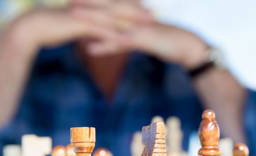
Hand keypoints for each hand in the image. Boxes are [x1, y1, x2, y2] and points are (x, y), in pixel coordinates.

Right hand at [5, 3, 152, 54]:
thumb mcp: (72, 27)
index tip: (145, 10)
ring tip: (147, 26)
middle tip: (154, 15)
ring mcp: (85, 15)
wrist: (32, 27)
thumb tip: (93, 32)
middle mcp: (89, 7)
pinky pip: (101, 30)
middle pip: (118, 7)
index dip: (131, 7)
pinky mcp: (80, 24)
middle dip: (137, 11)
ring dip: (131, 21)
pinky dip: (115, 34)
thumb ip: (85, 27)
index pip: (114, 4)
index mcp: (88, 6)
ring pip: (113, 17)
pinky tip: (127, 39)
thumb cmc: (50, 28)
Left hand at [69, 0, 208, 67]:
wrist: (188, 47)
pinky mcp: (142, 40)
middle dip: (86, 3)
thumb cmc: (168, 41)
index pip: (111, 3)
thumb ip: (127, 39)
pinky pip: (120, 43)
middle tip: (67, 0)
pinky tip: (90, 49)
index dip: (94, 0)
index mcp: (135, 13)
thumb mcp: (145, 39)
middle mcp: (135, 16)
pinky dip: (105, 46)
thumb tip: (113, 41)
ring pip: (111, 21)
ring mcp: (138, 27)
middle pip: (106, 7)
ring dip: (91, 18)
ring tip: (72, 15)